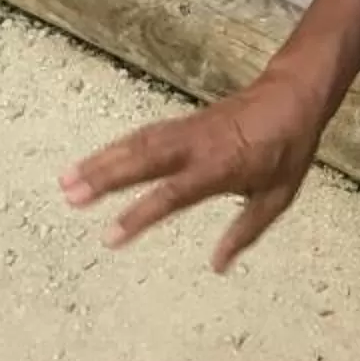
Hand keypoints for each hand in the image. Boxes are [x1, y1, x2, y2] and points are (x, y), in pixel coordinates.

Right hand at [60, 69, 330, 272]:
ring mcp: (188, 130)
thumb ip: (244, 231)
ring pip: (137, 143)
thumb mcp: (278, 196)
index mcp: (221, 168)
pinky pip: (145, 133)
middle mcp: (198, 146)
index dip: (140, 214)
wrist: (293, 94)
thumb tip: (217, 265)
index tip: (109, 235)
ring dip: (101, 160)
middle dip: (104, 178)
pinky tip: (96, 159)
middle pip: (143, 161)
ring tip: (66, 179)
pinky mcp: (184, 122)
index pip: (173, 195)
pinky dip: (117, 145)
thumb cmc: (288, 148)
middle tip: (69, 197)